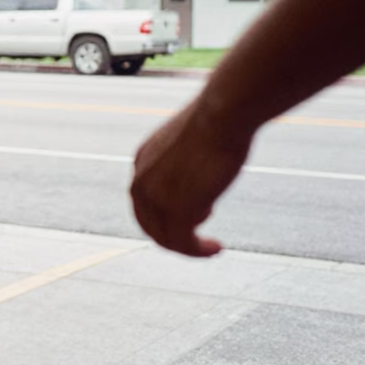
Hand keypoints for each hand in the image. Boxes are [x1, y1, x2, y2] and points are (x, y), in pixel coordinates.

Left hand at [130, 98, 254, 257]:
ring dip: (189, 247)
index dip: (165, 214)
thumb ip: (190, 160)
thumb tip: (200, 178)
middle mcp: (141, 179)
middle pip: (149, 223)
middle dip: (174, 235)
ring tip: (212, 247)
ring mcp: (156, 196)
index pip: (144, 200)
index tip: (197, 217)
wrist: (223, 113)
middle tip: (200, 241)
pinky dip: (198, 251)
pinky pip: (182, 243)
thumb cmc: (219, 119)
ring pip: (165, 237)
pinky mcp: (176, 209)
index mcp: (143, 161)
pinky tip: (216, 248)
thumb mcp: (194, 139)